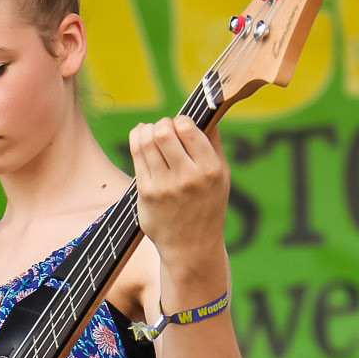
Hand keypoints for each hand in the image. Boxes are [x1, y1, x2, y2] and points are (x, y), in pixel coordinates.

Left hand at [128, 114, 229, 290]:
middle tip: (164, 130)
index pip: (188, 128)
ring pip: (145, 141)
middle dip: (162, 124)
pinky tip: (142, 140)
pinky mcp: (145, 193)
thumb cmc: (208, 206)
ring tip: (151, 133)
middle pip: (163, 131)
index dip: (181, 121)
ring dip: (146, 130)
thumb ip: (213, 142)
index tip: (181, 127)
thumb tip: (205, 110)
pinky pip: (136, 155)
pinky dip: (137, 140)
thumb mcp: (221, 176)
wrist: (191, 247)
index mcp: (209, 170)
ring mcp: (163, 186)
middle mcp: (186, 177)